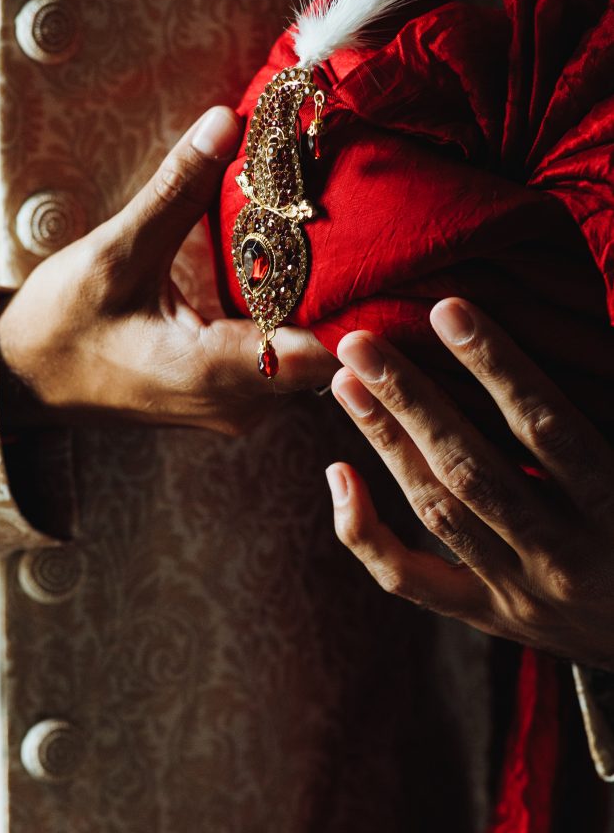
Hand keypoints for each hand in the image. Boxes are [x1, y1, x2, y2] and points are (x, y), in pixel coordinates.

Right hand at [0, 107, 334, 433]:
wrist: (26, 380)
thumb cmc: (60, 326)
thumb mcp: (116, 252)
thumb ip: (177, 191)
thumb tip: (226, 123)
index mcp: (213, 371)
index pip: (319, 353)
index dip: (355, 306)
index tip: (372, 250)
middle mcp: (236, 403)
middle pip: (322, 357)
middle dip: (342, 298)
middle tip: (361, 232)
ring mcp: (232, 408)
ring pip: (304, 365)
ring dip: (318, 312)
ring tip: (335, 248)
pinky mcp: (225, 401)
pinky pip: (280, 368)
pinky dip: (290, 325)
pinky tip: (292, 279)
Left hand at [326, 298, 613, 668]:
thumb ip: (607, 408)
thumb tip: (596, 335)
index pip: (546, 427)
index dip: (495, 366)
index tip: (447, 310)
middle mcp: (563, 555)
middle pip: (470, 468)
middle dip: (410, 400)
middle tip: (359, 343)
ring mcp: (521, 591)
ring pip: (436, 511)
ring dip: (385, 441)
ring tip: (346, 382)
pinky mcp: (490, 614)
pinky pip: (411, 580)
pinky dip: (366, 532)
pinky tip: (338, 473)